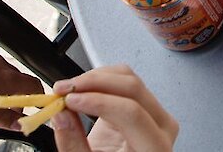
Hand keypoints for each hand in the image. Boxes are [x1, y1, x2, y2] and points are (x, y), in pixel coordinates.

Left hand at [0, 48, 38, 129]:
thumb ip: (3, 119)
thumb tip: (20, 125)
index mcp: (6, 75)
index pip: (34, 86)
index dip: (37, 101)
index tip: (33, 114)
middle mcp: (0, 63)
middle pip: (20, 82)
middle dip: (18, 100)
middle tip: (7, 117)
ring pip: (5, 78)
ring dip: (4, 93)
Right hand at [48, 65, 178, 151]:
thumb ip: (74, 144)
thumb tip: (60, 114)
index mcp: (155, 147)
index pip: (131, 112)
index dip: (98, 101)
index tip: (69, 100)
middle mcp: (162, 125)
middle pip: (131, 88)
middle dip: (93, 83)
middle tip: (63, 90)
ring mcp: (155, 110)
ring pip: (128, 77)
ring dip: (94, 77)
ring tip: (69, 89)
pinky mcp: (142, 103)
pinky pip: (124, 80)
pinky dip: (100, 78)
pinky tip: (82, 89)